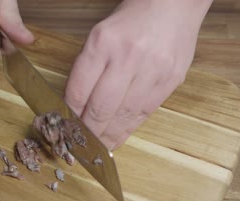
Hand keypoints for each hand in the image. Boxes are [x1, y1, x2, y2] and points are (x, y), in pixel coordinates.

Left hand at [64, 0, 211, 149]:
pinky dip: (128, 130)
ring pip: (124, 116)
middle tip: (79, 145)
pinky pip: (144, 113)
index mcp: (104, 42)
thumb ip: (89, 67)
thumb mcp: (101, 34)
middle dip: (87, 132)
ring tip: (97, 148)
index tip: (65, 127)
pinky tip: (117, 138)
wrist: (174, 4)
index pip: (79, 90)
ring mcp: (153, 71)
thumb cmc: (133, 17)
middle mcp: (128, 57)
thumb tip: (77, 104)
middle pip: (101, 108)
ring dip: (108, 136)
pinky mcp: (170, 81)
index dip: (70, 114)